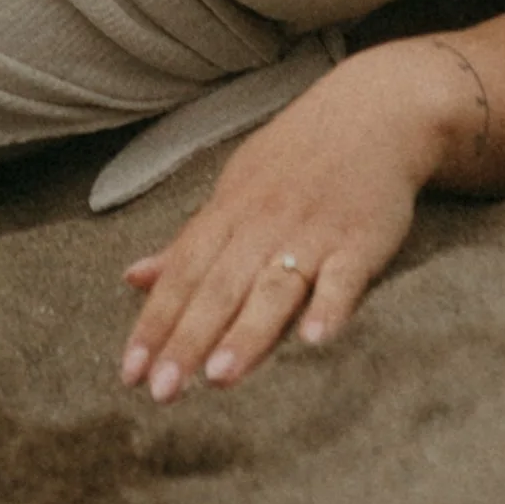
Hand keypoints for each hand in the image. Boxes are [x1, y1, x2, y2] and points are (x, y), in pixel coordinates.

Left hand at [118, 49, 462, 402]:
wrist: (374, 110)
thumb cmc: (297, 157)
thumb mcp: (235, 189)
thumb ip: (189, 240)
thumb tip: (132, 278)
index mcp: (229, 213)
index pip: (182, 273)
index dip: (155, 322)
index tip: (130, 373)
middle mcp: (263, 224)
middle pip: (219, 288)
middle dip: (187, 341)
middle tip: (161, 393)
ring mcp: (312, 232)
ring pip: (273, 288)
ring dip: (246, 334)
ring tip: (218, 378)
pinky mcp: (361, 239)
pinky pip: (343, 277)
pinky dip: (329, 307)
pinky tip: (314, 341)